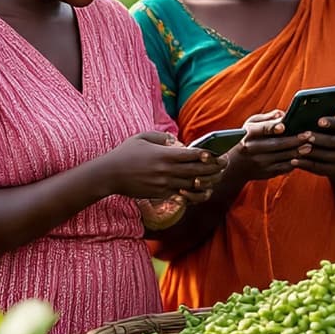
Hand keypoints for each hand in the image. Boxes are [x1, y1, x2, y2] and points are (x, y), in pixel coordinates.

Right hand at [106, 131, 225, 200]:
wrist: (110, 175)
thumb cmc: (126, 153)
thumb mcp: (142, 137)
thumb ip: (161, 137)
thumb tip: (176, 142)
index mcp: (165, 155)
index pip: (193, 155)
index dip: (208, 155)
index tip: (217, 154)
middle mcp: (168, 171)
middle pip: (198, 171)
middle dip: (214, 169)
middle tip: (224, 165)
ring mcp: (165, 184)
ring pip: (193, 185)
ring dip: (207, 182)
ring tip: (217, 178)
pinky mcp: (161, 194)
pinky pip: (182, 196)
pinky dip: (194, 194)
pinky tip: (201, 190)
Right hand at [229, 110, 306, 180]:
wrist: (237, 166)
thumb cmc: (248, 139)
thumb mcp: (251, 126)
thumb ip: (267, 119)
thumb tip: (282, 114)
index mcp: (248, 134)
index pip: (261, 130)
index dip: (272, 127)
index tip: (283, 126)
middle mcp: (252, 149)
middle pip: (275, 145)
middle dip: (293, 140)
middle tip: (308, 135)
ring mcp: (259, 163)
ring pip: (282, 158)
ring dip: (297, 152)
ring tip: (309, 146)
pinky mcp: (266, 173)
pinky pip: (283, 168)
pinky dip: (295, 163)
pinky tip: (304, 158)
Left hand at [287, 115, 334, 178]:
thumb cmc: (324, 134)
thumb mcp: (325, 127)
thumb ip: (315, 120)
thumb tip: (297, 114)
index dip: (330, 122)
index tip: (319, 121)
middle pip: (334, 141)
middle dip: (318, 139)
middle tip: (303, 135)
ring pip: (326, 156)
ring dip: (310, 152)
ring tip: (297, 149)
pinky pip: (319, 167)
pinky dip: (305, 164)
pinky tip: (293, 160)